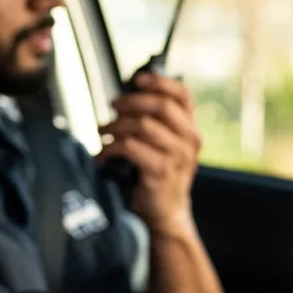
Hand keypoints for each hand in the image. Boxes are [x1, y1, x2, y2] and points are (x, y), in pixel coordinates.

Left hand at [98, 72, 201, 233]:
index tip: (136, 79)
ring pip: (142, 125)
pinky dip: (111, 147)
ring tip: (102, 132)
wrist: (166, 213)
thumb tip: (124, 99)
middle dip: (130, 102)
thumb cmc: (158, 175)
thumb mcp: (165, 146)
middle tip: (112, 107)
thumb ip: (154, 123)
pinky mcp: (160, 172)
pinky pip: (131, 148)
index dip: (159, 81)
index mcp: (190, 129)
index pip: (182, 94)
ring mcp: (177, 156)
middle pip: (160, 106)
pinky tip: (102, 153)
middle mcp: (189, 140)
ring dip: (115, 125)